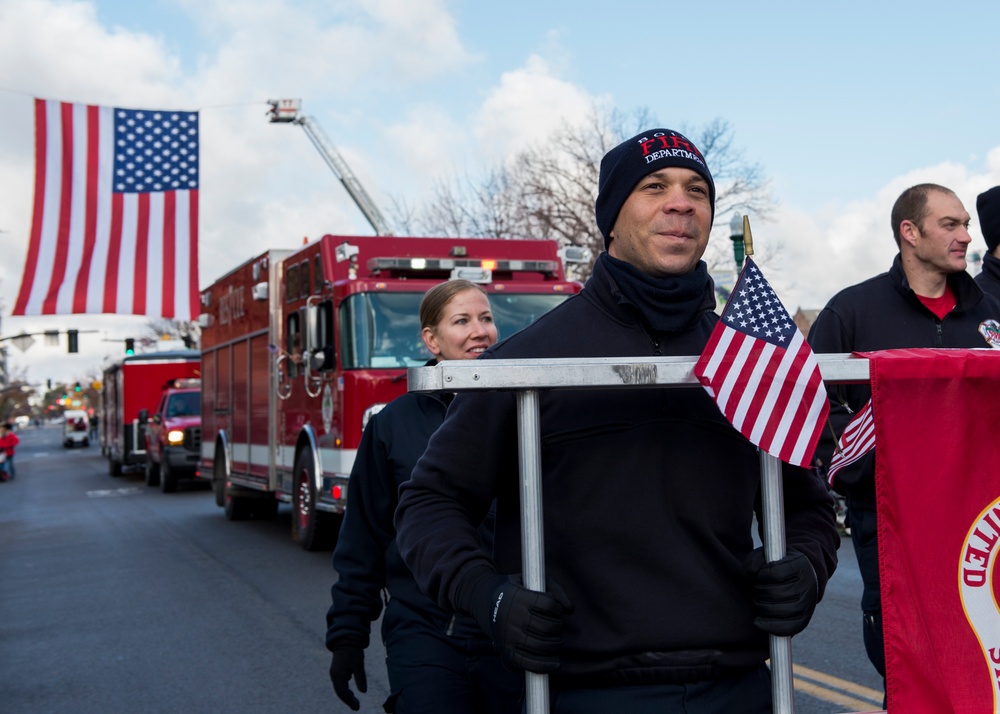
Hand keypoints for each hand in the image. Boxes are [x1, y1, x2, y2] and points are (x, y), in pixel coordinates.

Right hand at [329, 646, 366, 710]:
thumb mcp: (359, 664)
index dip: (349, 701)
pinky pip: (340, 683)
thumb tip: (363, 692)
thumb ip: (361, 678)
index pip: (343, 692)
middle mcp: (334, 675)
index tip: (357, 707)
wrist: (346, 639)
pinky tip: (352, 692)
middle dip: (348, 700)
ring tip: (355, 701)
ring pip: (339, 688)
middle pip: (340, 692)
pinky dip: (345, 689)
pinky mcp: (337, 670)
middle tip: (357, 707)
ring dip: (347, 695)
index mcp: (338, 674)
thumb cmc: (353, 651)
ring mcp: (334, 673)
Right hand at [457, 566, 572, 672]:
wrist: (486, 601)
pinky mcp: (507, 650)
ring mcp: (509, 635)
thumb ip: (556, 590)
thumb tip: (570, 609)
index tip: (556, 609)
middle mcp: (513, 616)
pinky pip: (528, 663)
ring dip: (555, 645)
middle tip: (557, 626)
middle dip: (558, 627)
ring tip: (556, 641)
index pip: (549, 604)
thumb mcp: (533, 581)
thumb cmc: (517, 591)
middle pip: (548, 627)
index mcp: (519, 597)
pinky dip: (544, 665)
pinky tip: (555, 663)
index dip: (558, 608)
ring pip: (541, 646)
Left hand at [744, 548, 818, 636]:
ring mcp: (808, 603)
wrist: (802, 576)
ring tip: (758, 600)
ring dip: (761, 607)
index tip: (758, 575)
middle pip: (775, 593)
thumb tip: (751, 573)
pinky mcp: (804, 619)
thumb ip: (754, 561)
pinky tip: (758, 622)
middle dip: (759, 592)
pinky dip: (770, 626)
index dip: (761, 575)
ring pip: (780, 610)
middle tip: (756, 589)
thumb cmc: (778, 565)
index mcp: (799, 565)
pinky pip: (788, 628)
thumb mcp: (766, 556)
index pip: (775, 573)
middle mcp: (807, 585)